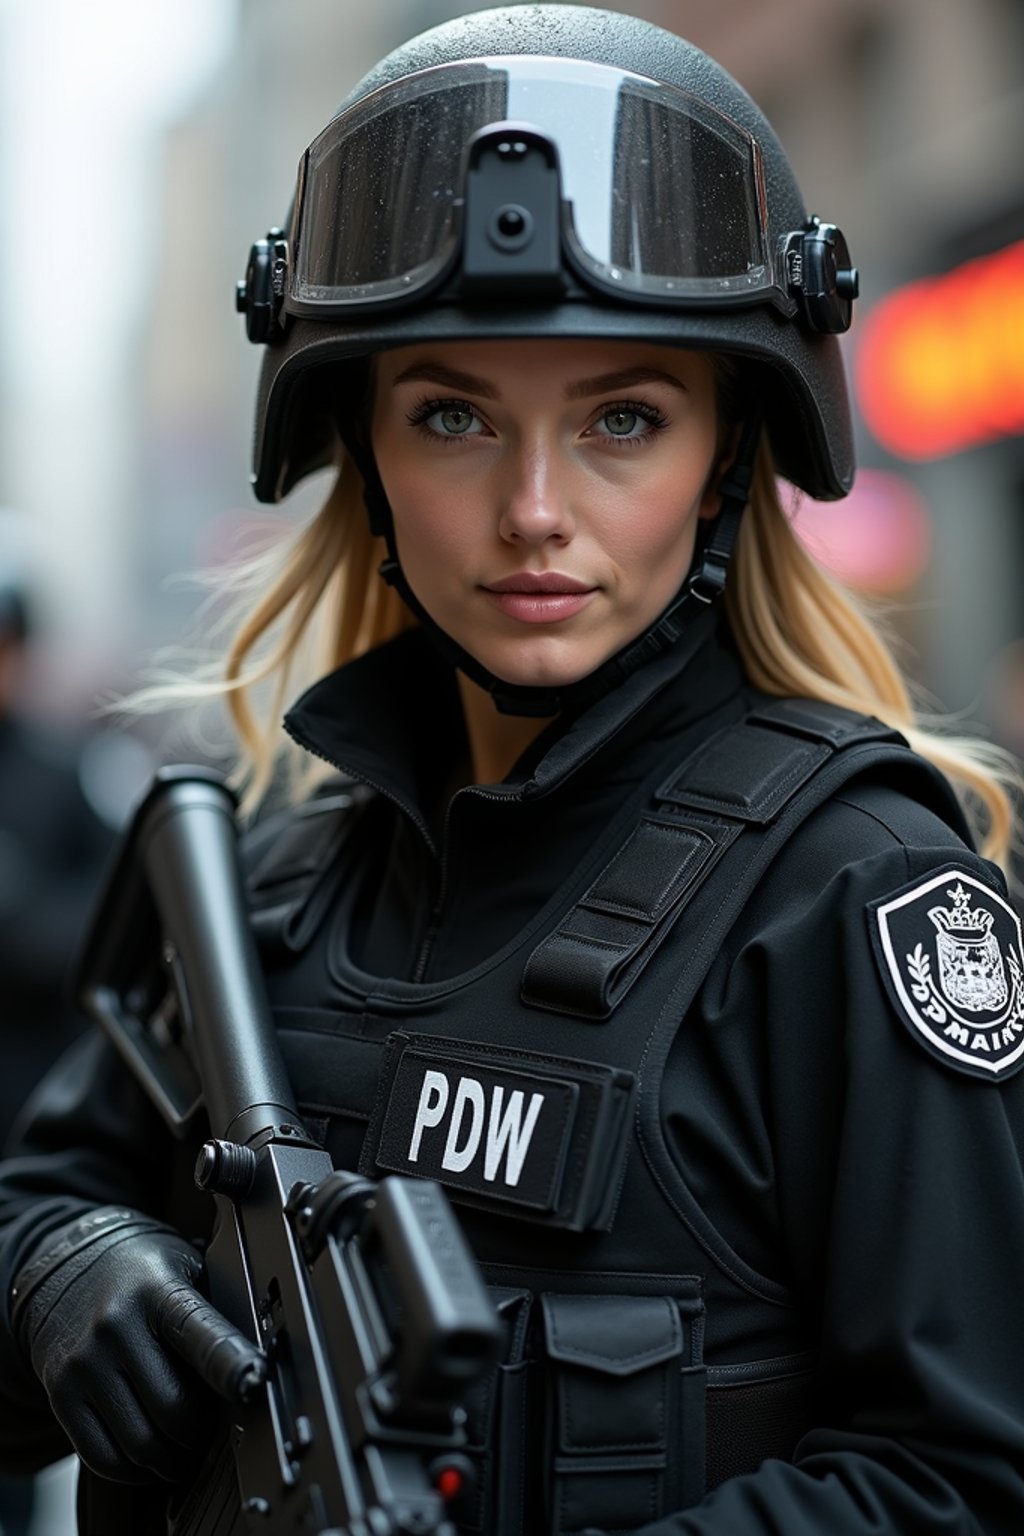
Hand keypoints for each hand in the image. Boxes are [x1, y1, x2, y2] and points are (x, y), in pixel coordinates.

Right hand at [10, 1206, 262, 1483]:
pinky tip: (150, 1458)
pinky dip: (135, 1470)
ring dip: (173, 1460)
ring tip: (187, 1450)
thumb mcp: (185, 1268)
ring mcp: (85, 1363)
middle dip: (203, 1432)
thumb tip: (260, 1365)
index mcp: (158, 1290)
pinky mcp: (62, 1393)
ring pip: (140, 1442)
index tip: (254, 1385)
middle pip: (172, 1408)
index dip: (230, 1366)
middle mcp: (116, 1325)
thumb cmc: (142, 1273)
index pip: (200, 1334)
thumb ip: (215, 1311)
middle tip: (215, 1431)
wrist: (67, 1265)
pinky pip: (103, 1456)